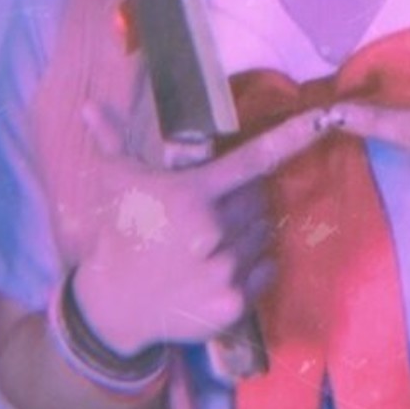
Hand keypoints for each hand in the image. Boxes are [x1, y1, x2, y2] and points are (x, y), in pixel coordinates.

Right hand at [70, 105, 326, 354]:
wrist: (115, 303)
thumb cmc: (121, 232)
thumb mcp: (116, 183)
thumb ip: (111, 139)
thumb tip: (88, 105)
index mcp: (191, 195)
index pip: (252, 160)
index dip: (291, 138)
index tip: (321, 120)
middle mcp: (213, 230)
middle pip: (259, 200)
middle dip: (244, 199)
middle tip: (216, 209)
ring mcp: (225, 269)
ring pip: (263, 234)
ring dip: (247, 232)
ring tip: (214, 240)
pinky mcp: (233, 302)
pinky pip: (267, 269)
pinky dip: (255, 265)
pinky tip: (222, 266)